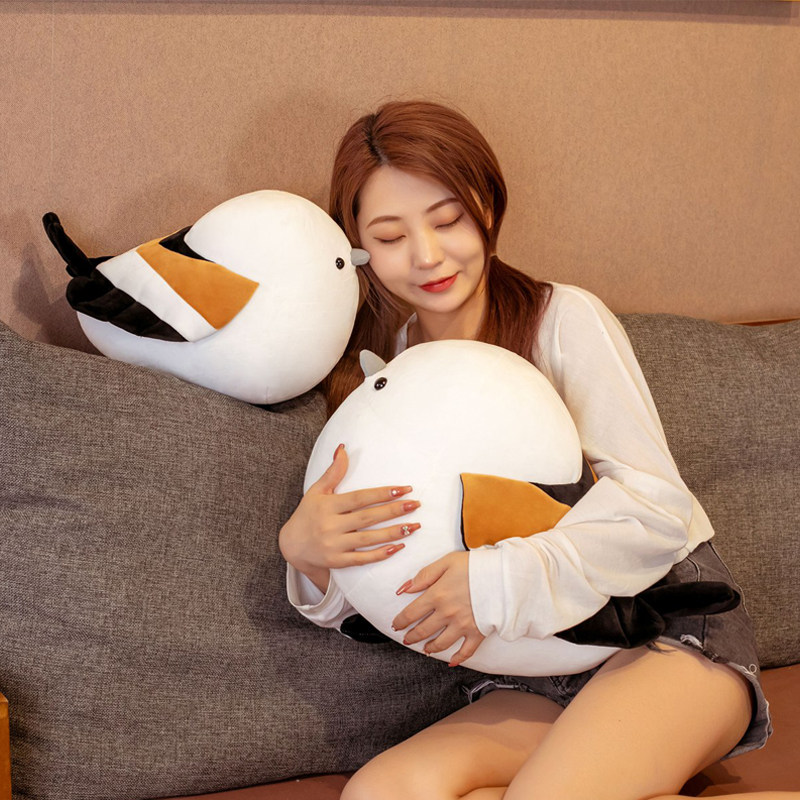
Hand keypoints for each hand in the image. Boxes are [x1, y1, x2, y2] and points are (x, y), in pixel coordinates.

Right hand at [279, 444, 420, 592]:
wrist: (291, 546)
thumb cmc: (308, 514)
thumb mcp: (317, 491)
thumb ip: (333, 471)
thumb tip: (343, 448)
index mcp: (328, 505)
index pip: (360, 498)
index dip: (383, 493)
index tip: (404, 489)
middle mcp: (330, 525)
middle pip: (368, 517)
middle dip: (394, 511)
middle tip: (415, 504)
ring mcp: (334, 545)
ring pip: (368, 539)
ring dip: (393, 533)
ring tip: (413, 526)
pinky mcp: (337, 561)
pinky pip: (362, 558)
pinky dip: (380, 554)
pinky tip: (398, 547)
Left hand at [392, 551, 484, 667]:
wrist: (504, 576)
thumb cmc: (476, 566)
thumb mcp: (447, 561)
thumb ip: (425, 575)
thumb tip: (405, 588)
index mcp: (437, 595)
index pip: (411, 613)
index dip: (401, 621)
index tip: (396, 625)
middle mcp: (447, 614)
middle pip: (423, 631)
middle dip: (412, 636)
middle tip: (406, 639)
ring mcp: (462, 625)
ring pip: (441, 643)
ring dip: (430, 648)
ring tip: (424, 649)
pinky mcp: (478, 633)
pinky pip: (466, 651)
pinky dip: (458, 658)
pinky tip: (451, 661)